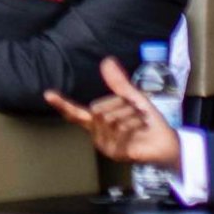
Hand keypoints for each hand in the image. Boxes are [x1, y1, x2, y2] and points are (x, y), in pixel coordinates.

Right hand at [45, 57, 186, 170]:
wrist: (166, 142)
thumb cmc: (147, 122)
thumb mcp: (133, 98)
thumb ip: (118, 83)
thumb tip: (106, 61)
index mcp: (98, 122)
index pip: (76, 113)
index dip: (62, 104)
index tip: (48, 94)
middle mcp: (98, 135)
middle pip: (98, 109)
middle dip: (121, 106)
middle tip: (135, 114)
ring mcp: (106, 145)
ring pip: (111, 118)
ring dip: (131, 116)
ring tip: (139, 124)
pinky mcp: (116, 153)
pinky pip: (121, 129)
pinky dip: (135, 125)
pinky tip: (140, 132)